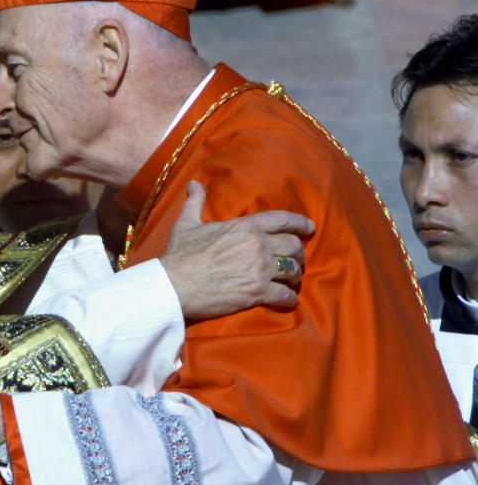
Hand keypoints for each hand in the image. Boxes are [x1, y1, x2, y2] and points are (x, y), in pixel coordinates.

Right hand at [161, 181, 313, 317]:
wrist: (174, 285)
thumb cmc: (180, 254)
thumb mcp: (186, 223)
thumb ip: (195, 202)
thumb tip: (194, 184)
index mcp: (244, 226)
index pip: (282, 219)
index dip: (300, 223)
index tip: (309, 227)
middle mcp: (258, 245)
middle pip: (294, 246)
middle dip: (298, 253)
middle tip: (295, 259)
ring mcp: (260, 270)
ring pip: (293, 270)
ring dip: (294, 275)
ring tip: (290, 279)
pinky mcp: (258, 292)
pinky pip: (285, 295)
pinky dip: (289, 298)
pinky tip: (287, 299)